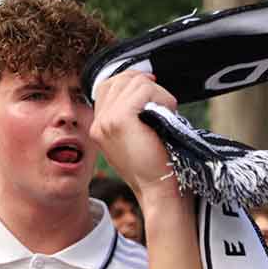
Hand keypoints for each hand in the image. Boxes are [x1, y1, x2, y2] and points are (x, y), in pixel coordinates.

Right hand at [89, 71, 179, 202]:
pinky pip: (144, 90)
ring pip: (135, 83)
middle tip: (166, 105)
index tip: (153, 88)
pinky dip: (162, 97)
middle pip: (121, 80)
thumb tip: (145, 82)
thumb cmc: (155, 165)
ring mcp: (106, 120)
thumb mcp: (135, 137)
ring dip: (159, 94)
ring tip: (168, 113)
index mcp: (98, 127)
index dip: (132, 81)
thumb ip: (131, 114)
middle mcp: (97, 123)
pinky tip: (170, 114)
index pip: (108, 86)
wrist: (158, 189)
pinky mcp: (120, 119)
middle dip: (148, 86)